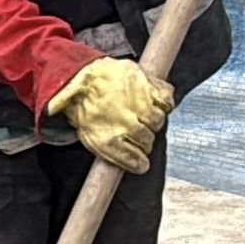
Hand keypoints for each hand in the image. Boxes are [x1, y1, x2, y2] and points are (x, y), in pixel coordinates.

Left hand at [48, 58, 174, 174]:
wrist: (78, 72)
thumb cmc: (81, 104)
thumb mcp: (84, 132)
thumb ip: (104, 149)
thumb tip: (115, 171)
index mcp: (108, 139)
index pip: (135, 161)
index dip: (140, 163)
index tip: (142, 163)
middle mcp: (125, 123)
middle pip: (148, 141)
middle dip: (145, 141)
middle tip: (139, 135)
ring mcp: (137, 103)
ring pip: (158, 121)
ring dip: (154, 122)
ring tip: (145, 118)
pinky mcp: (145, 83)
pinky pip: (166, 100)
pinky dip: (165, 103)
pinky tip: (155, 103)